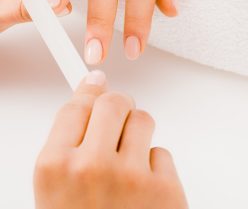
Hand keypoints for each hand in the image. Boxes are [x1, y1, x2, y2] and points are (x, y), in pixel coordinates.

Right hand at [34, 71, 187, 208]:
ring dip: (139, 136)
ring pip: (143, 119)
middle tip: (117, 121)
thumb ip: (69, 147)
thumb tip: (88, 97)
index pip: (76, 105)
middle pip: (113, 101)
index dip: (87, 92)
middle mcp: (91, 166)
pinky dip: (156, 168)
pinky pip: (162, 153)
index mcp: (54, 167)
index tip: (93, 81)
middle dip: (117, 108)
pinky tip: (144, 193)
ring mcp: (130, 177)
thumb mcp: (56, 195)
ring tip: (129, 166)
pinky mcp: (165, 190)